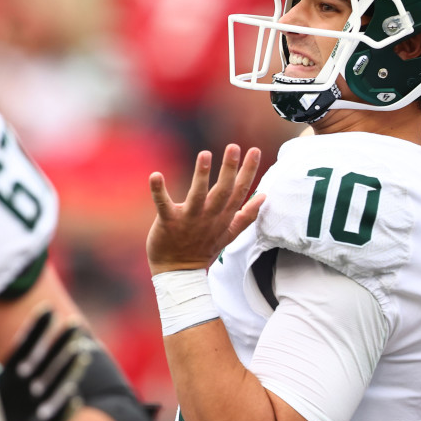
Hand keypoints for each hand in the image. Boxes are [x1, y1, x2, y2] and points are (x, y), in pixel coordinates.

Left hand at [0, 307, 89, 420]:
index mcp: (12, 374)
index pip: (25, 347)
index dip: (35, 329)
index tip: (47, 308)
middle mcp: (28, 388)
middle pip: (46, 362)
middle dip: (60, 345)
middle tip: (74, 324)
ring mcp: (35, 409)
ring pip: (54, 386)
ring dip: (67, 371)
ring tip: (80, 353)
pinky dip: (63, 411)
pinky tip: (74, 399)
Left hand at [147, 144, 264, 275]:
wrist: (178, 273)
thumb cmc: (203, 250)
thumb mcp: (230, 234)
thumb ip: (247, 215)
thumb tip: (264, 197)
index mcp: (224, 217)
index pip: (240, 191)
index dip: (248, 171)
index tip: (254, 150)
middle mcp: (209, 217)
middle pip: (223, 191)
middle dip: (230, 169)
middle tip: (234, 147)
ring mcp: (189, 220)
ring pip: (198, 196)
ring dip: (201, 175)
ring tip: (205, 154)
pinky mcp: (168, 223)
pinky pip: (163, 205)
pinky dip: (159, 191)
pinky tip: (155, 175)